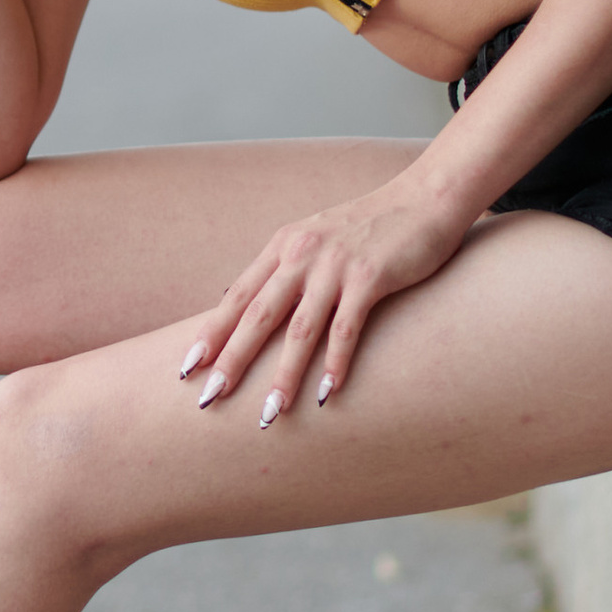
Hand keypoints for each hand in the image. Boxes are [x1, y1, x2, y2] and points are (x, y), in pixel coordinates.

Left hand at [174, 174, 470, 424]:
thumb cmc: (371, 227)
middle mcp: (301, 254)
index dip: (212, 334)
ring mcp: (335, 266)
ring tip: (269, 413)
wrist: (425, 198)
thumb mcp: (316, 240)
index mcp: (283, 247)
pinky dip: (335, 364)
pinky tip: (325, 393)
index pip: (237, 297)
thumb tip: (247, 305)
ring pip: (299, 330)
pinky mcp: (371, 277)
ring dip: (283, 376)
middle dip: (232, 361)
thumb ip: (285, 269)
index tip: (187, 369)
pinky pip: (347, 329)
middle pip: (258, 317)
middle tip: (210, 399)